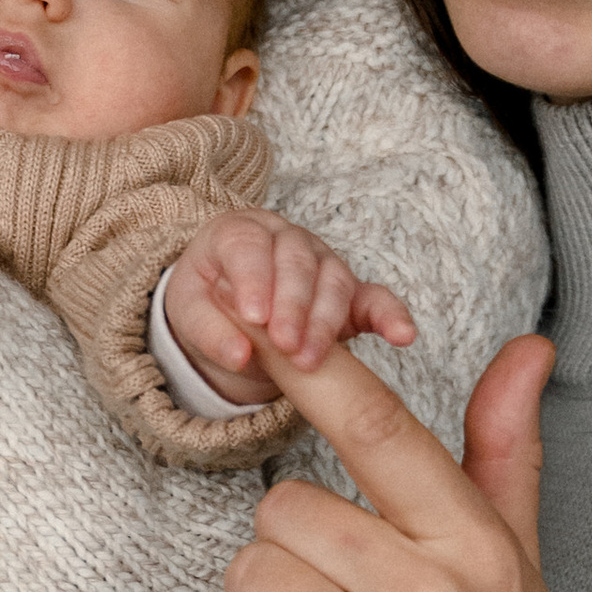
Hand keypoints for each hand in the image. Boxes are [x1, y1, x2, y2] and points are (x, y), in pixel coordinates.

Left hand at [163, 210, 419, 399]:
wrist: (222, 308)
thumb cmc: (206, 301)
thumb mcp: (189, 313)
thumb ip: (209, 331)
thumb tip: (239, 356)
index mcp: (240, 232)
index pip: (250, 247)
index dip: (255, 279)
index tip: (255, 317)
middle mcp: (285, 240)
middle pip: (296, 263)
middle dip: (293, 306)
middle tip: (285, 346)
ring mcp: (321, 263)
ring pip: (333, 281)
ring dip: (324, 321)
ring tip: (309, 360)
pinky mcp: (348, 293)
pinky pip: (374, 299)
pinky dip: (391, 316)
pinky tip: (403, 335)